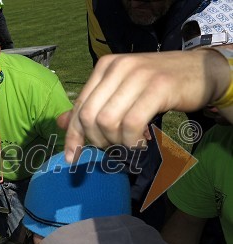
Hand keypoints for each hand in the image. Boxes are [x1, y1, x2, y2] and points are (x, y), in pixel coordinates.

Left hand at [60, 50, 230, 162]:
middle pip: (89, 116)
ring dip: (117, 142)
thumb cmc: (157, 85)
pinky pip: (132, 123)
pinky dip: (132, 141)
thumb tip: (61, 123)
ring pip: (108, 122)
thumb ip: (92, 106)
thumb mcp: (121, 91)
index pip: (79, 106)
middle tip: (113, 147)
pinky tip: (142, 142)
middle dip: (98, 141)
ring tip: (130, 143)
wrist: (202, 70)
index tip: (72, 158)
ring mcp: (138, 75)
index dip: (73, 136)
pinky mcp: (158, 87)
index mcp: (105, 67)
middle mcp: (118, 67)